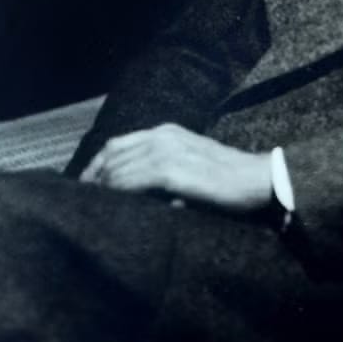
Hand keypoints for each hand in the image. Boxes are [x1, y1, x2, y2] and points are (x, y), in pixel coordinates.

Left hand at [79, 123, 272, 213]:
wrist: (260, 180)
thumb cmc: (230, 181)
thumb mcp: (192, 165)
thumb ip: (165, 172)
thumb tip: (138, 194)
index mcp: (167, 132)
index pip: (117, 144)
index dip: (96, 165)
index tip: (85, 187)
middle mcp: (163, 136)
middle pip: (112, 155)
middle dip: (93, 179)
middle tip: (82, 204)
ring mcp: (167, 151)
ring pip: (118, 168)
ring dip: (101, 189)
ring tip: (93, 209)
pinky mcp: (171, 171)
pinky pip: (131, 181)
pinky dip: (117, 193)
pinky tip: (112, 207)